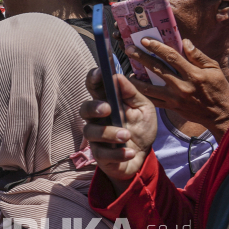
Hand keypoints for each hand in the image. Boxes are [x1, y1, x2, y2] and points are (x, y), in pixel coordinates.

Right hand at [80, 69, 157, 190]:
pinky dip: (117, 153)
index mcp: (107, 103)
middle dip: (93, 107)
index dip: (93, 79)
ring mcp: (97, 137)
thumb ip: (131, 93)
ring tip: (126, 135)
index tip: (100, 72)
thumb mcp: (144, 108)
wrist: (144, 156)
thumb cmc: (140, 128)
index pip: (94, 87)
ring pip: (91, 132)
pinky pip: (102, 153)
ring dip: (108, 133)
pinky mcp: (100, 155)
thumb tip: (118, 76)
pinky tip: (130, 152)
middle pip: (84, 109)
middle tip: (107, 109)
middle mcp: (97, 119)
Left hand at [126, 37, 228, 139]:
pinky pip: (152, 100)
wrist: (220, 114)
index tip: (145, 40)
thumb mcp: (214, 69)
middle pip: (157, 69)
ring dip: (136, 79)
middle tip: (129, 49)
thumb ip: (198, 56)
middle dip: (141, 58)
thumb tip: (185, 42)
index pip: (171, 57)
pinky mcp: (170, 107)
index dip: (157, 47)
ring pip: (149, 88)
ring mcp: (174, 98)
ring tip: (126, 72)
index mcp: (193, 74)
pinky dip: (141, 94)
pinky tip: (134, 87)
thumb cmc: (218, 89)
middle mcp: (181, 86)